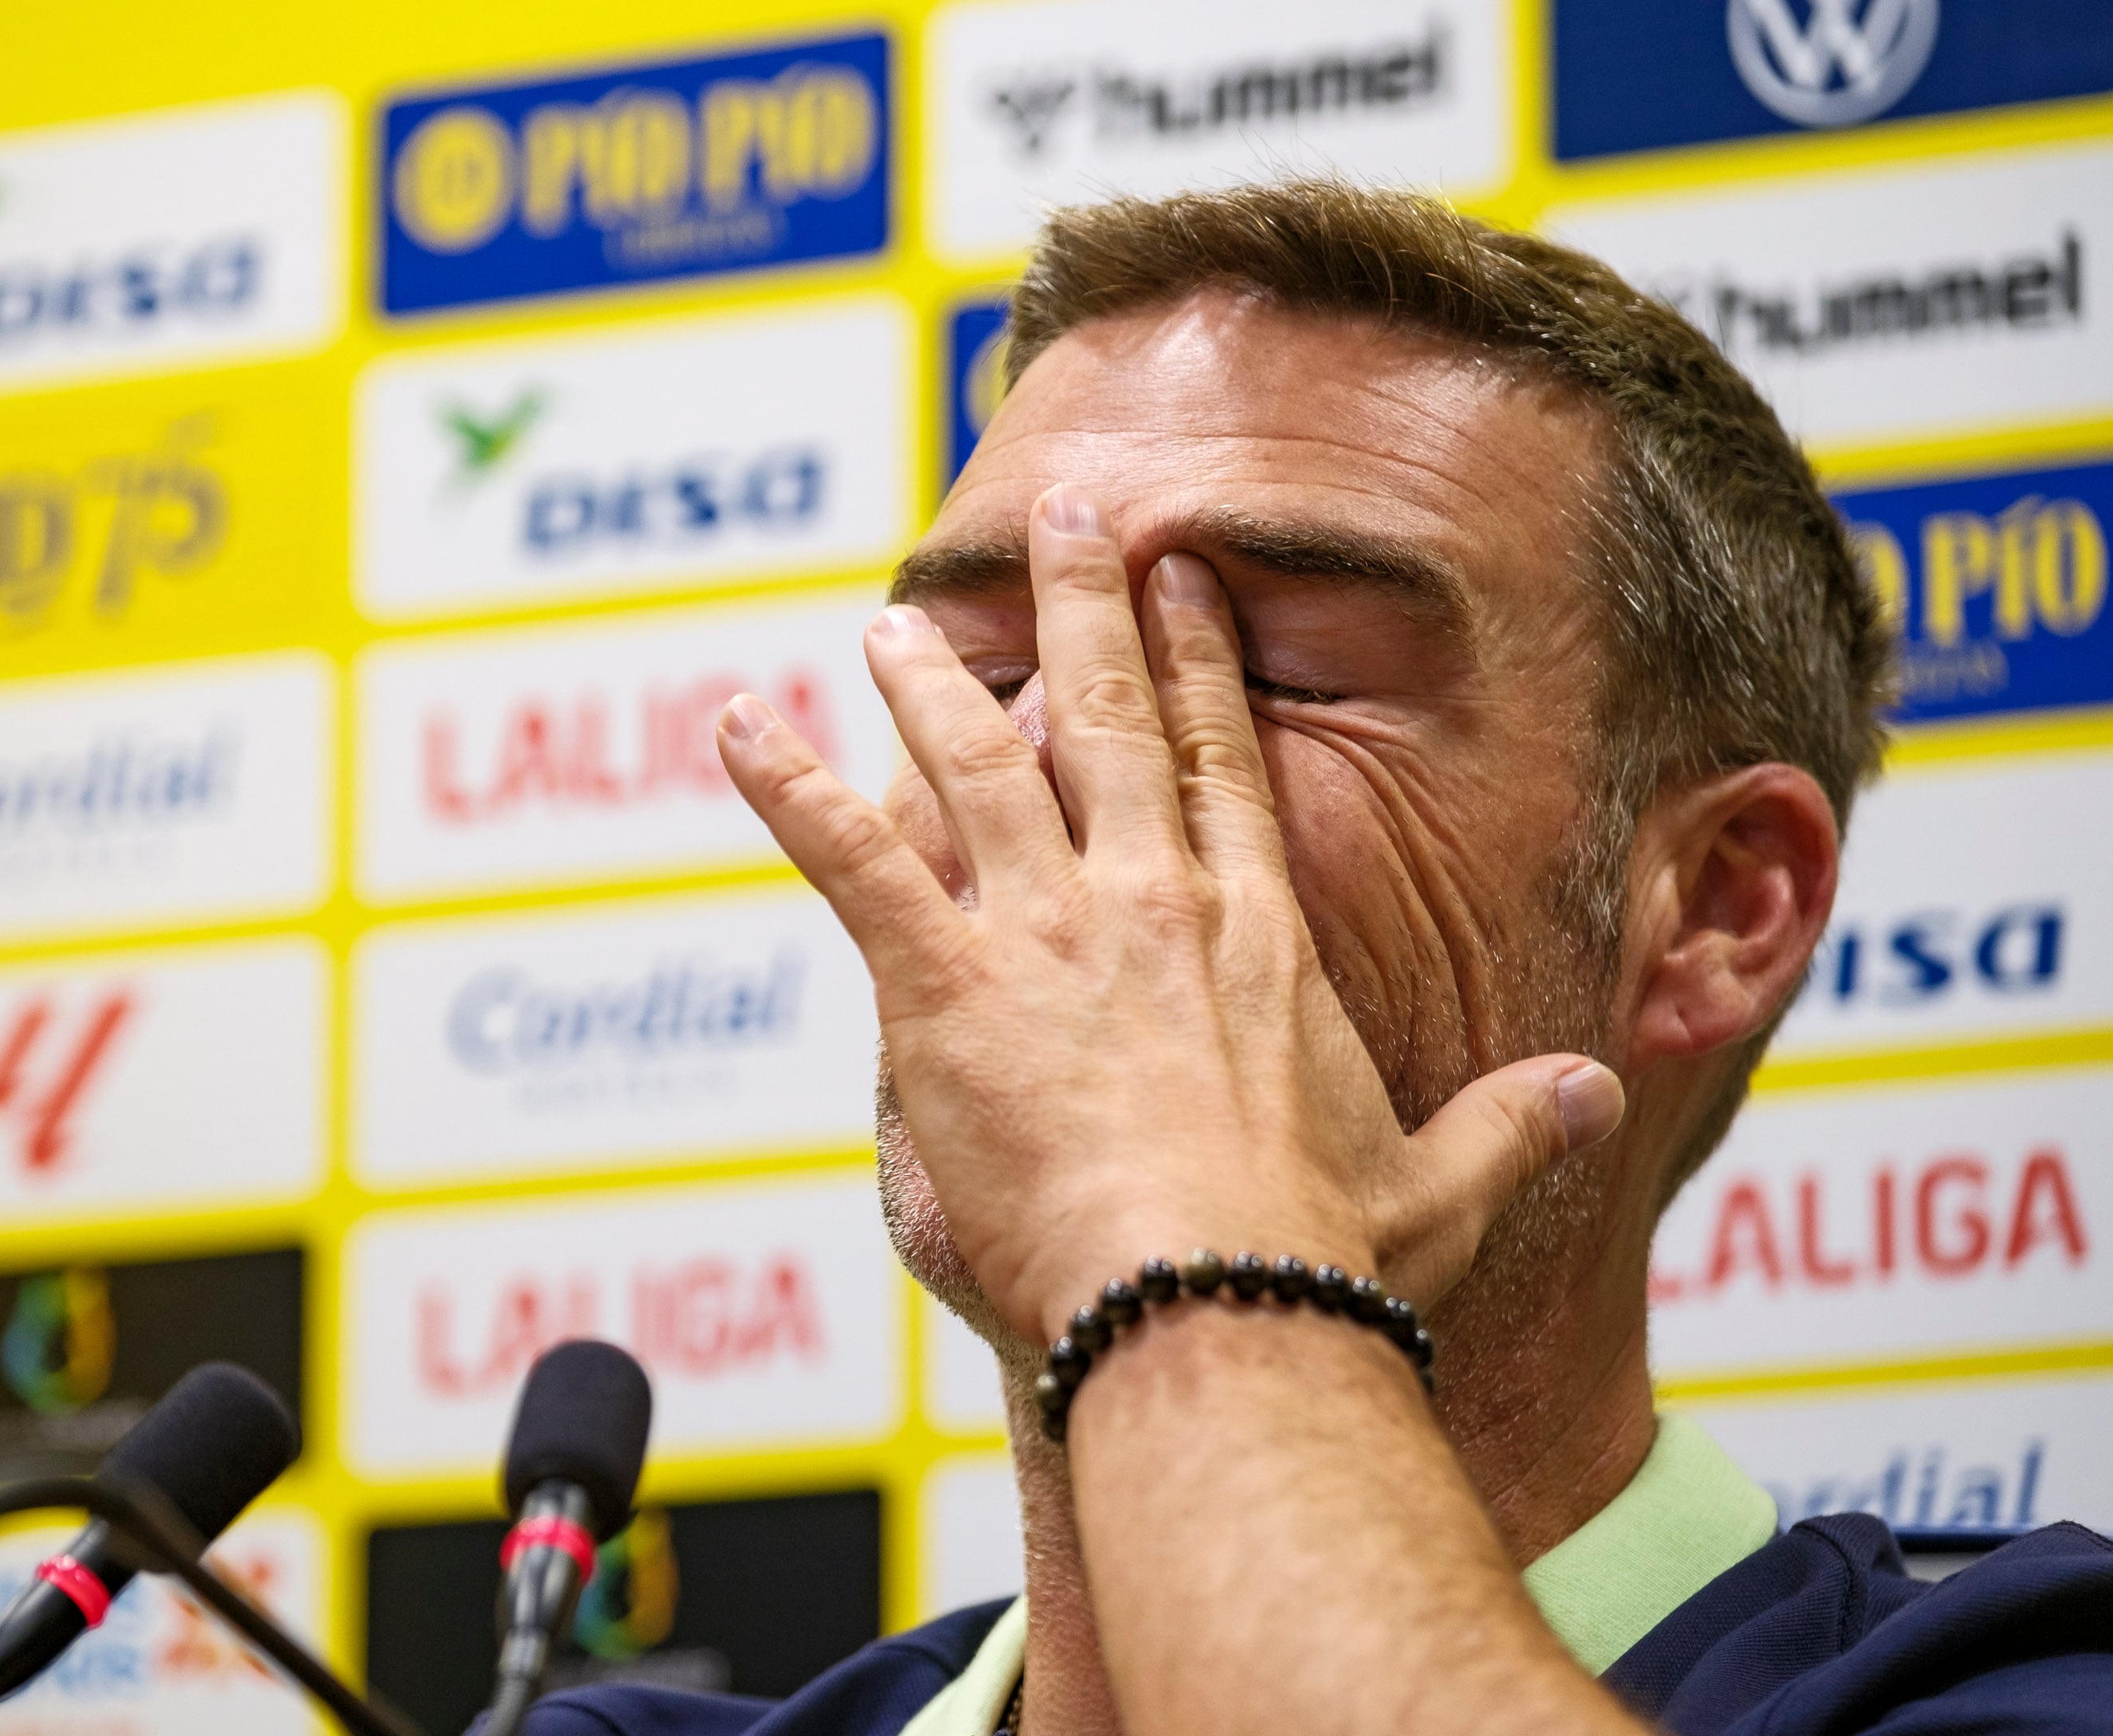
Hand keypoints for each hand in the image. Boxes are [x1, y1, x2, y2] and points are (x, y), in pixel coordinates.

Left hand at [716, 485, 1626, 1344]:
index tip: (1186, 582)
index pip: (1226, 767)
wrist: (1219, 1313)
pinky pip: (852, 863)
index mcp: (1261, 939)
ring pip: (976, 767)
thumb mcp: (1442, 1189)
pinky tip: (736, 729)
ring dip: (929, 685)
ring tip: (892, 620)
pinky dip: (788, 792)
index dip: (1202, 664)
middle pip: (1109, 720)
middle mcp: (1152, 904)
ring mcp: (1045, 934)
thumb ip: (1515, 1126)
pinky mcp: (945, 990)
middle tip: (1062, 518)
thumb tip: (1605, 1094)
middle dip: (1081, 609)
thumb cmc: (1324, 1268)